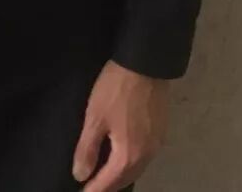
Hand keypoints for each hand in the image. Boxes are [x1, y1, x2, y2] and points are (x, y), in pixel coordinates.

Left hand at [71, 59, 169, 190]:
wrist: (146, 63)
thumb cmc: (116, 89)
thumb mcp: (95, 117)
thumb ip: (87, 148)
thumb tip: (80, 175)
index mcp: (129, 155)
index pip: (108, 183)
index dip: (94, 190)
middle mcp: (146, 155)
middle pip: (125, 179)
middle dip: (108, 186)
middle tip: (93, 187)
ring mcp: (156, 144)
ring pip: (136, 169)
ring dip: (120, 176)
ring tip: (105, 176)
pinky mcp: (160, 131)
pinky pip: (144, 157)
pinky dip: (131, 163)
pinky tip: (123, 157)